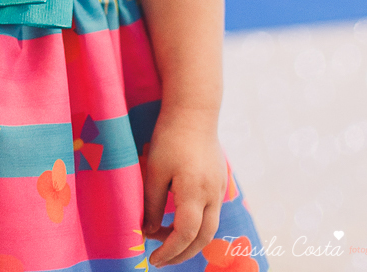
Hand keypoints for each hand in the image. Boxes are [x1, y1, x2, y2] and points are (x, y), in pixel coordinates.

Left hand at [142, 109, 226, 266]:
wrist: (194, 109)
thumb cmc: (170, 137)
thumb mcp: (155, 170)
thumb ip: (152, 203)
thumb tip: (147, 231)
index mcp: (195, 193)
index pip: (185, 235)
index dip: (169, 251)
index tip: (152, 259)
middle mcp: (212, 195)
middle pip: (202, 238)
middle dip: (182, 253)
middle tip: (161, 259)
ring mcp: (219, 188)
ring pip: (210, 227)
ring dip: (190, 239)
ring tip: (166, 239)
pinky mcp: (219, 180)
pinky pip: (212, 212)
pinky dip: (197, 223)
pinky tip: (178, 218)